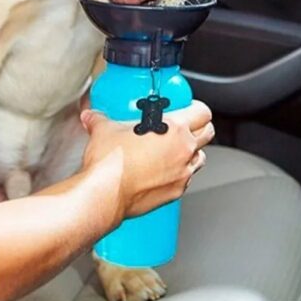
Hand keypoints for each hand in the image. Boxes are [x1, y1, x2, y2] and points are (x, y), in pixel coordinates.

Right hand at [80, 101, 213, 219]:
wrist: (106, 194)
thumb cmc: (111, 162)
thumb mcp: (104, 130)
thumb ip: (100, 119)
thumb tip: (93, 117)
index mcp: (173, 129)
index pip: (202, 112)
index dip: (198, 107)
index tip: (190, 107)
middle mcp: (183, 151)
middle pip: (208, 133)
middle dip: (200, 127)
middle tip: (186, 126)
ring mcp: (182, 173)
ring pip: (200, 158)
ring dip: (191, 152)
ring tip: (174, 149)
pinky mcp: (175, 192)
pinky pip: (186, 178)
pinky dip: (179, 173)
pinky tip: (162, 171)